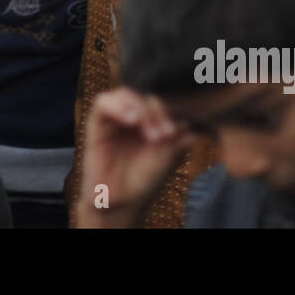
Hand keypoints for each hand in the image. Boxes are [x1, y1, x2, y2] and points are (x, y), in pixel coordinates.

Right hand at [76, 86, 194, 228]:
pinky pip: (103, 103)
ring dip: (142, 108)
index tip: (183, 127)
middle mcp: (134, 112)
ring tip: (153, 133)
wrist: (121, 202)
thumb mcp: (166, 156)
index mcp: (152, 116)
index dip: (174, 107)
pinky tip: (133, 121)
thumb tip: (197, 125)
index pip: (162, 96)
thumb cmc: (144, 179)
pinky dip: (119, 107)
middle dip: (160, 110)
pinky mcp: (96, 123)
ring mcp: (115, 116)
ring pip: (126, 93)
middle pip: (145, 92)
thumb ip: (178, 138)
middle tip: (168, 132)